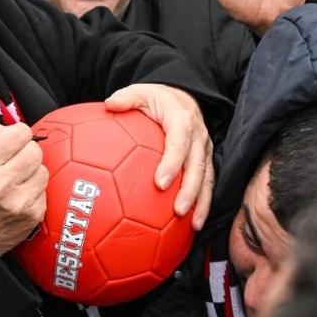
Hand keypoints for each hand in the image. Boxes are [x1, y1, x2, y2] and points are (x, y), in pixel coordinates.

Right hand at [0, 122, 47, 256]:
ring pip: (43, 169)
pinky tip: (20, 194)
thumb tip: (13, 128)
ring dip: (32, 171)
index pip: (20, 133)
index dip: (17, 134)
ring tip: (16, 179)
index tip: (14, 140)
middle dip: (26, 151)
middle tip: (16, 159)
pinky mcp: (33, 214)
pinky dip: (34, 189)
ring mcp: (19, 200)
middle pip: (35, 150)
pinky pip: (45, 189)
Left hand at [105, 84, 212, 230]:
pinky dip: (203, 203)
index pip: (179, 143)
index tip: (160, 183)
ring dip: (202, 202)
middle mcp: (198, 136)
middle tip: (177, 210)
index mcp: (182, 120)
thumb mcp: (141, 92)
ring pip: (207, 179)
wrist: (183, 97)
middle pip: (198, 166)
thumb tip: (108, 104)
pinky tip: (194, 224)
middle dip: (190, 190)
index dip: (172, 163)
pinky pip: (207, 183)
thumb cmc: (157, 98)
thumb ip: (126, 98)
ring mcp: (205, 150)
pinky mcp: (206, 160)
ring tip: (194, 225)